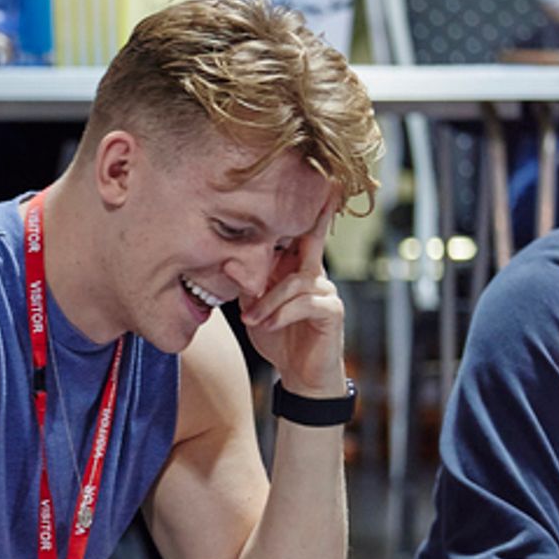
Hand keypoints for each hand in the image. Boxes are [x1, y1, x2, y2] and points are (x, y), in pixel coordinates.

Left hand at [238, 197, 346, 397]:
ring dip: (268, 300)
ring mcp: (325, 291)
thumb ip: (247, 285)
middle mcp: (314, 273)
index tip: (309, 182)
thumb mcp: (256, 307)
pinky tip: (266, 324)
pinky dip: (280, 313)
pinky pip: (304, 303)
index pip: (298, 233)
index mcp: (296, 268)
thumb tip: (226, 263)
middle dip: (305, 221)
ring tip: (250, 318)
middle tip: (305, 199)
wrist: (300, 376)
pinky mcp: (331, 311)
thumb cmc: (278, 337)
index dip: (302, 209)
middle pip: (309, 240)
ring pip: (295, 281)